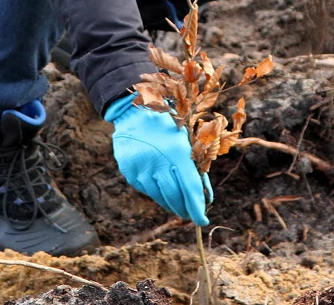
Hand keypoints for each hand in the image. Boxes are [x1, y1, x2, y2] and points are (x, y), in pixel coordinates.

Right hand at [105, 96, 210, 224]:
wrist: (134, 112)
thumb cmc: (167, 125)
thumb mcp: (185, 141)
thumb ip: (194, 168)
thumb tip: (203, 196)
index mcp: (177, 152)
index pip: (190, 188)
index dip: (197, 208)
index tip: (202, 220)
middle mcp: (157, 163)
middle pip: (175, 197)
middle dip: (185, 209)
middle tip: (191, 215)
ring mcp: (141, 168)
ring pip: (159, 196)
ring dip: (171, 204)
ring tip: (178, 206)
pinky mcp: (129, 172)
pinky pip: (146, 189)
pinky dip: (156, 192)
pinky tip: (161, 189)